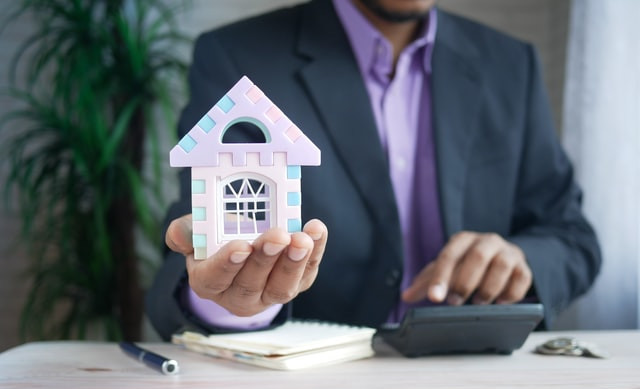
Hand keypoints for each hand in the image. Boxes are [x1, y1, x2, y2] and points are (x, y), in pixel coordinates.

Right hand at [166, 214, 327, 316]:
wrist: (243, 244)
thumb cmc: (216, 238)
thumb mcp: (196, 232)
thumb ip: (185, 232)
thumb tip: (180, 234)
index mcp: (209, 282)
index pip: (216, 278)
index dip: (228, 263)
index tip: (241, 246)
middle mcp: (238, 296)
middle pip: (251, 283)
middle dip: (266, 259)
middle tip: (278, 236)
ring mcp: (269, 294)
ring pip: (281, 287)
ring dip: (294, 262)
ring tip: (302, 239)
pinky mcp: (295, 284)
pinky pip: (306, 273)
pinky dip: (315, 253)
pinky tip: (316, 231)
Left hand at [402, 231, 531, 305]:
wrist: (502, 257)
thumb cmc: (469, 264)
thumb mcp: (447, 269)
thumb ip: (427, 282)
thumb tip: (406, 296)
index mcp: (463, 240)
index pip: (449, 256)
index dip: (441, 278)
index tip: (434, 298)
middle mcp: (487, 241)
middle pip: (477, 257)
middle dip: (465, 282)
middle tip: (455, 302)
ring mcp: (508, 253)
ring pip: (501, 266)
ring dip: (488, 288)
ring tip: (479, 303)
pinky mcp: (524, 267)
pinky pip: (522, 278)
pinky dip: (511, 293)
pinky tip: (500, 303)